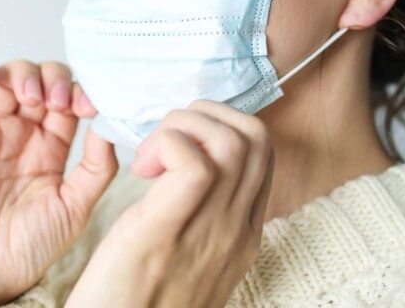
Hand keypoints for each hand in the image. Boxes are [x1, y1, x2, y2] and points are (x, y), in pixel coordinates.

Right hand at [0, 54, 116, 306]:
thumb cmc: (31, 244)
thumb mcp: (77, 205)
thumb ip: (98, 165)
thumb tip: (110, 124)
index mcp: (54, 143)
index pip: (70, 97)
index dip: (80, 91)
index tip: (88, 106)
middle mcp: (24, 130)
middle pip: (42, 78)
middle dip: (54, 79)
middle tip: (56, 101)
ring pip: (7, 76)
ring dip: (22, 73)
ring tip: (30, 97)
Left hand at [65, 100, 274, 307]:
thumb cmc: (142, 295)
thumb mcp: (195, 253)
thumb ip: (208, 211)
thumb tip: (194, 158)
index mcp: (244, 230)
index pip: (262, 151)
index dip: (225, 125)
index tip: (186, 138)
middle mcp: (238, 228)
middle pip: (255, 136)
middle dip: (207, 114)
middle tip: (167, 137)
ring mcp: (211, 232)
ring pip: (230, 141)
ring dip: (184, 126)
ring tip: (151, 153)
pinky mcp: (166, 232)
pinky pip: (193, 164)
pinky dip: (167, 146)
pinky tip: (142, 168)